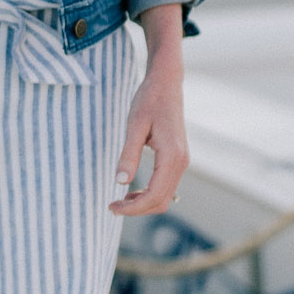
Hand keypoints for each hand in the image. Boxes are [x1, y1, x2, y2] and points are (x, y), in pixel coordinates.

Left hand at [111, 6, 188, 216]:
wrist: (166, 83)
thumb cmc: (149, 100)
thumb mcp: (134, 125)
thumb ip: (128, 154)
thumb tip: (121, 182)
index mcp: (172, 156)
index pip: (154, 195)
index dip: (133, 207)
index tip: (111, 207)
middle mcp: (181, 162)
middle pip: (162, 201)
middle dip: (137, 209)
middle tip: (112, 207)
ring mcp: (182, 161)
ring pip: (166, 196)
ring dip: (144, 203)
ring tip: (120, 201)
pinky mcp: (177, 158)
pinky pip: (166, 186)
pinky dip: (150, 194)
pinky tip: (133, 191)